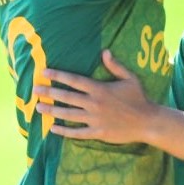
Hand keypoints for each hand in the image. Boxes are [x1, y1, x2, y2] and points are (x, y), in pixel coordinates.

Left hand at [33, 50, 157, 144]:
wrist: (148, 122)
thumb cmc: (140, 98)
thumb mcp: (130, 78)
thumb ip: (115, 66)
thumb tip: (104, 52)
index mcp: (100, 89)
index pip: (74, 80)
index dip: (58, 76)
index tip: (44, 73)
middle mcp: (94, 104)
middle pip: (66, 97)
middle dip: (49, 92)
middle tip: (34, 89)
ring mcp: (94, 119)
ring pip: (68, 114)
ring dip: (51, 110)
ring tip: (38, 107)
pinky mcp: (97, 132)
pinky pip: (77, 133)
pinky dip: (64, 131)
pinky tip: (53, 128)